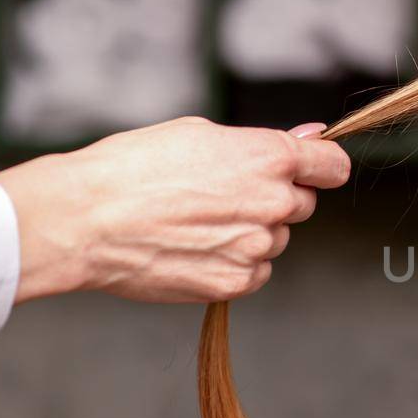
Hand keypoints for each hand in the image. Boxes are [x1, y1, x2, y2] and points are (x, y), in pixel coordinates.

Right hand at [0, 117, 350, 303]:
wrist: (85, 220)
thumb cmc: (133, 167)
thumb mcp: (199, 134)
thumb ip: (262, 143)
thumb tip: (311, 138)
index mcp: (268, 158)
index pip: (332, 165)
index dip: (322, 165)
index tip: (312, 168)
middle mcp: (272, 203)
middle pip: (301, 203)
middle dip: (274, 197)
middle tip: (222, 194)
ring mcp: (255, 247)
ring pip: (276, 239)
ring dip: (251, 231)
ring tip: (196, 221)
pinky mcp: (235, 282)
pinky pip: (255, 271)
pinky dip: (235, 262)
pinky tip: (195, 247)